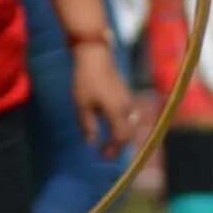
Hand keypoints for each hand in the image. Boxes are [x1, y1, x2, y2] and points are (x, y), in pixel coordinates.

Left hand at [71, 43, 135, 158]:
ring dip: (122, 135)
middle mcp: (126, 108)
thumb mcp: (82, 104)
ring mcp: (128, 100)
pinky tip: (112, 125)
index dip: (113, 150)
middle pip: (128, 134)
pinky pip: (128, 116)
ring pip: (130, 125)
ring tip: (110, 142)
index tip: (103, 156)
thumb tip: (91, 143)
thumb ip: (88, 125)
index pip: (120, 138)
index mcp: (116, 113)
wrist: (95, 55)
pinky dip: (122, 125)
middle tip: (106, 153)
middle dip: (119, 146)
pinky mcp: (125, 94)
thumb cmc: (86, 79)